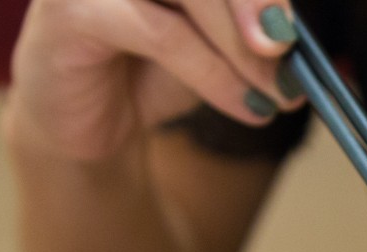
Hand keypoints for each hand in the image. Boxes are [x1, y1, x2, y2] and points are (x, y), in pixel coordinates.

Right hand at [3, 0, 302, 161]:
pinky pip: (162, 34)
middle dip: (256, 9)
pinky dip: (213, 73)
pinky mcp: (68, 9)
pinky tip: (246, 107)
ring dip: (240, 48)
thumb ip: (249, 30)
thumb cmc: (150, 71)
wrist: (89, 125)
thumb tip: (298, 37)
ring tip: (273, 94)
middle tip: (287, 55)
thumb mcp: (215, 45)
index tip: (295, 33)